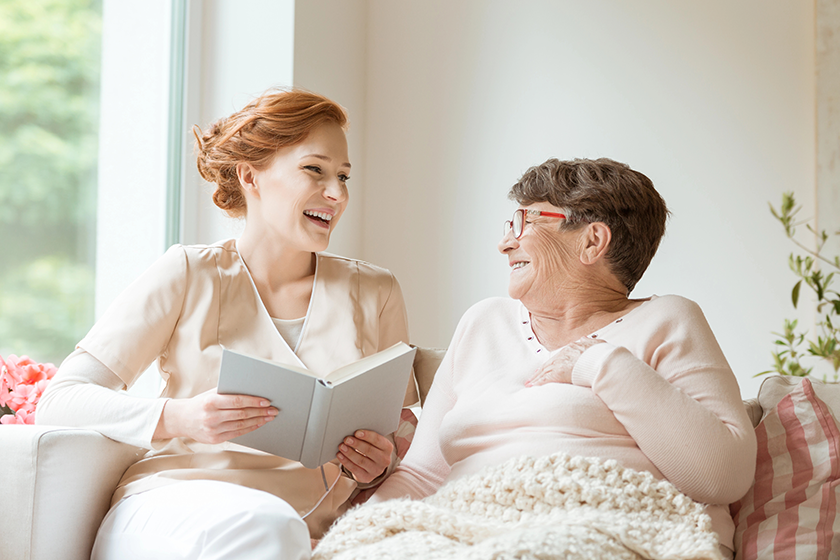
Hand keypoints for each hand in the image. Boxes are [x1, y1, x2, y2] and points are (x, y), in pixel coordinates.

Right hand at [155, 388, 277, 443]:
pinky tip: (259, 424)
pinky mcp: (215, 439)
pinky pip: (237, 433)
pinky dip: (250, 428)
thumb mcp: (211, 393)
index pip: (237, 401)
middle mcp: (211, 416)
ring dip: (258, 421)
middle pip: (241, 414)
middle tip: (274, 410)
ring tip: (269, 417)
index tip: (266, 401)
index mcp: (211, 402)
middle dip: (260, 412)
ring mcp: (213, 430)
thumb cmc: (201, 403)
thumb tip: (252, 388)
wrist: (181, 419)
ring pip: (241, 425)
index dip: (253, 401)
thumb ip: (228, 391)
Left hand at [336, 430, 393, 483]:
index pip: (378, 440)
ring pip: (361, 460)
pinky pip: (355, 469)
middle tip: (346, 439)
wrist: (371, 465)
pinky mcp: (367, 477)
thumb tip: (353, 431)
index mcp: (388, 448)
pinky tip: (340, 455)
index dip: (367, 436)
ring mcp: (376, 470)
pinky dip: (346, 461)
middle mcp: (384, 460)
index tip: (356, 432)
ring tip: (341, 446)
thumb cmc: (371, 448)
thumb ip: (367, 437)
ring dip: (349, 453)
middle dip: (356, 444)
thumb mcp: (373, 442)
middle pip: (369, 450)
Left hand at [526, 336, 604, 386]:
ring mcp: (560, 363)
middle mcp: (563, 354)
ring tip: (529, 384)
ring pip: (544, 371)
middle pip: (548, 364)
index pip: (557, 357)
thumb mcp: (597, 344)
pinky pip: (545, 379)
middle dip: (539, 371)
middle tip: (532, 377)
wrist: (603, 361)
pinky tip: (532, 386)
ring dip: (536, 378)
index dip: (550, 363)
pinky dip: (538, 383)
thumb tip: (584, 338)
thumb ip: (589, 342)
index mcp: (572, 348)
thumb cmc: (603, 355)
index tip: (545, 368)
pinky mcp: (559, 373)